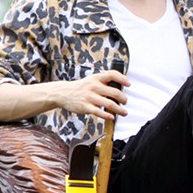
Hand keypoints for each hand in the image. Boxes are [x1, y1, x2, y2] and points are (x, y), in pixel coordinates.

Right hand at [0, 69, 128, 123]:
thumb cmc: (81, 88)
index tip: (129, 84)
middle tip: (125, 102)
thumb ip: (104, 83)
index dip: (123, 79)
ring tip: (124, 112)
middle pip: (115, 92)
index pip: (113, 74)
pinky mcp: (85, 107)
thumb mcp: (91, 80)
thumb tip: (120, 89)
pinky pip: (99, 112)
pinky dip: (107, 115)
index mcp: (96, 78)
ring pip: (109, 104)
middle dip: (123, 99)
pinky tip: (112, 117)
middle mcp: (94, 86)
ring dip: (119, 109)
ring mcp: (90, 97)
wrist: (63, 93)